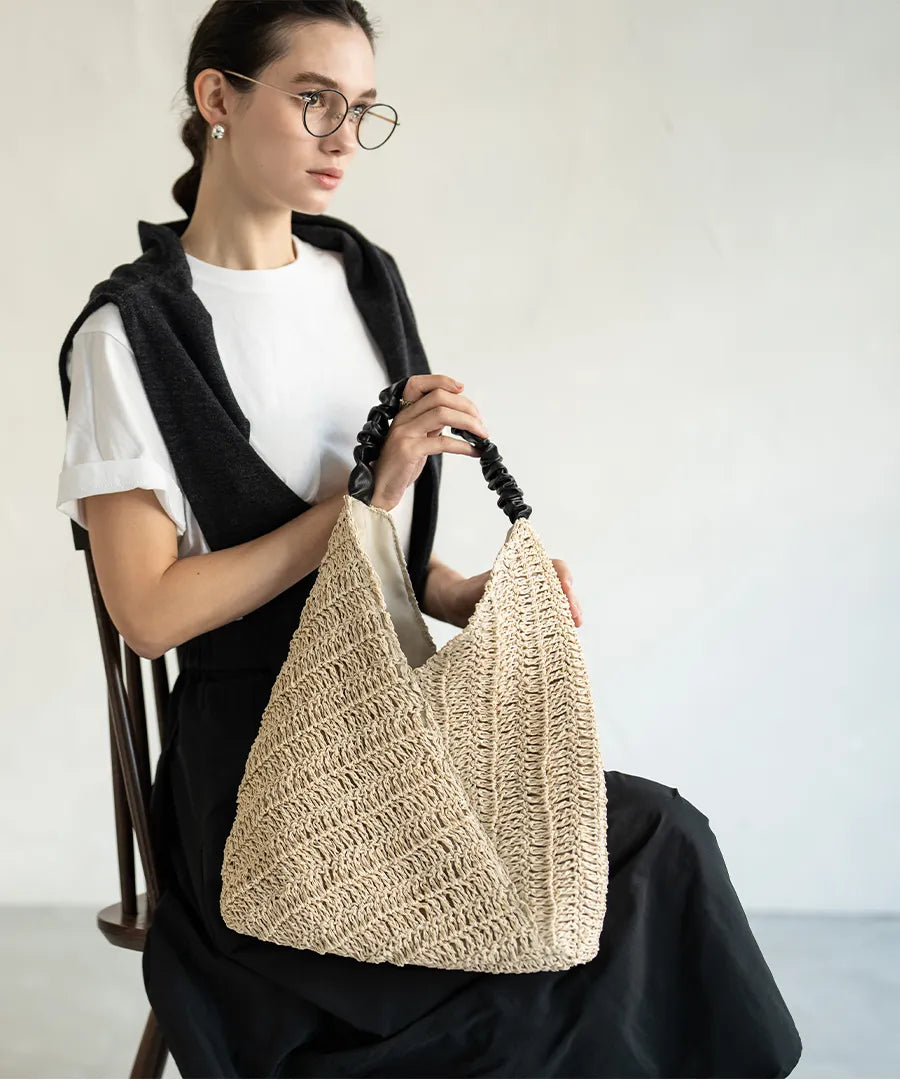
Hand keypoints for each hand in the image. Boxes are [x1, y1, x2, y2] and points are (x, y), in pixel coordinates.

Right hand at [371, 375, 488, 511]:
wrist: (380, 487)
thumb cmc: (400, 465)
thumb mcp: (416, 438)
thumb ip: (431, 424)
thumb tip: (459, 416)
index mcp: (404, 413)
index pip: (418, 384)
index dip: (442, 381)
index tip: (462, 389)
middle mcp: (403, 418)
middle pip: (438, 397)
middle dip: (465, 406)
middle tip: (480, 421)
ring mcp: (405, 433)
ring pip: (442, 414)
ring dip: (468, 423)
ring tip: (482, 435)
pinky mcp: (409, 451)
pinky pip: (442, 442)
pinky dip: (463, 446)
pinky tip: (474, 451)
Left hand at [439, 559, 582, 628]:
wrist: (457, 607)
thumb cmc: (465, 595)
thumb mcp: (475, 591)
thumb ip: (486, 587)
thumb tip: (497, 587)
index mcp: (524, 570)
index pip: (553, 567)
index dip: (563, 576)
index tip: (566, 589)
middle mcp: (534, 584)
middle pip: (562, 588)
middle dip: (571, 601)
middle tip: (575, 620)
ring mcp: (534, 602)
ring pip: (560, 605)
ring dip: (568, 616)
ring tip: (573, 629)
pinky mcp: (532, 619)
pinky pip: (551, 620)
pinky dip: (559, 628)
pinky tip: (562, 639)